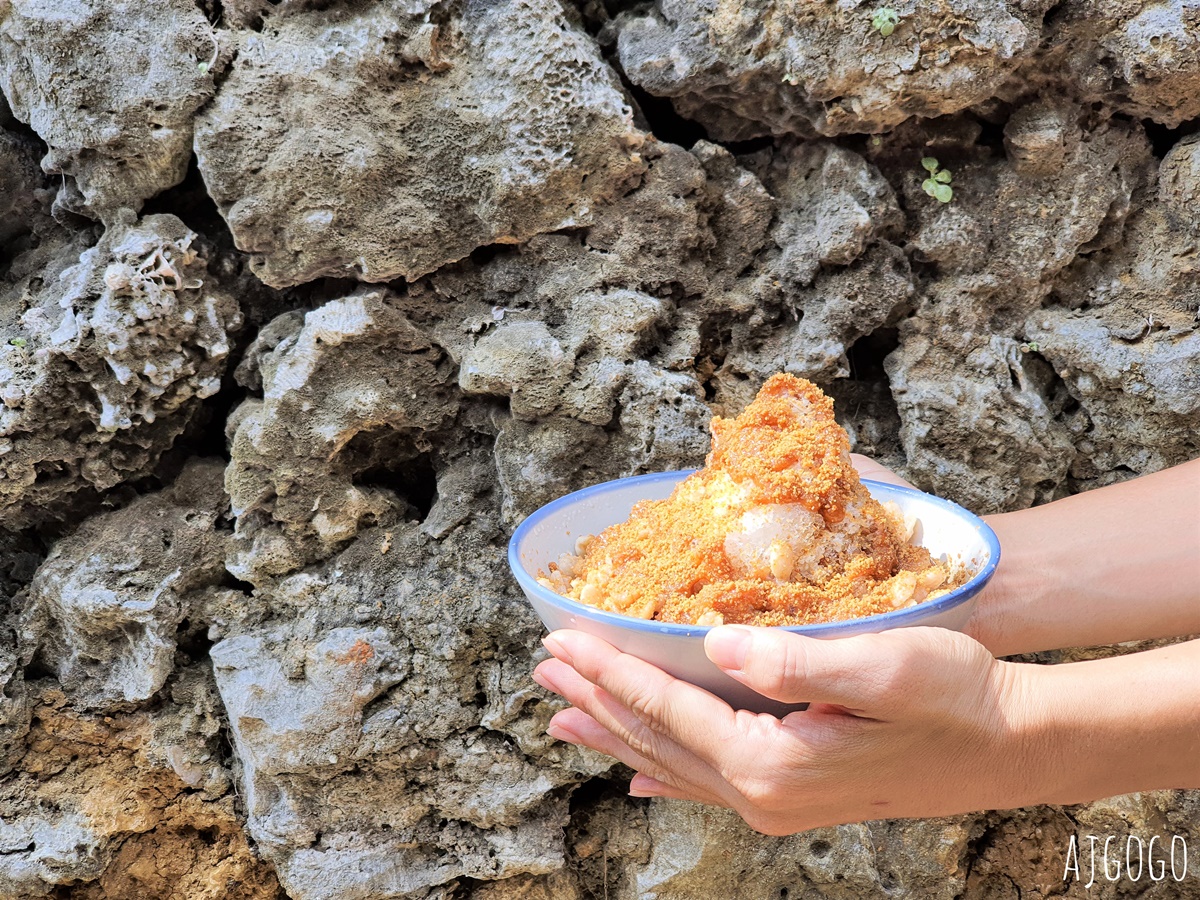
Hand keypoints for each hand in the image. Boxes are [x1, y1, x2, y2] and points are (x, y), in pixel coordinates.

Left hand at [532, 625, 1041, 834]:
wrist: (1008, 744)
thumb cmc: (953, 696)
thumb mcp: (881, 666)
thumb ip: (794, 663)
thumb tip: (715, 647)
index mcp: (770, 763)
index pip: (667, 710)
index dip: (609, 672)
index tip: (560, 640)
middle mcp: (762, 794)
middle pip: (655, 740)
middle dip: (595, 700)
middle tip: (543, 668)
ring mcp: (774, 801)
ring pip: (671, 763)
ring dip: (615, 731)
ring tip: (564, 713)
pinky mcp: (791, 794)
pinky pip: (705, 783)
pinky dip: (662, 768)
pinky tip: (639, 773)